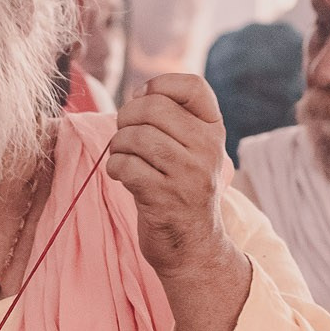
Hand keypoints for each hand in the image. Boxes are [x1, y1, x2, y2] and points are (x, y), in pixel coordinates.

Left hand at [103, 67, 230, 281]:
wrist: (192, 245)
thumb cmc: (181, 189)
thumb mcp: (191, 150)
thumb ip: (174, 119)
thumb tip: (138, 94)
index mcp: (214, 130)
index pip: (192, 86)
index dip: (159, 85)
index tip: (143, 100)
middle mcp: (207, 149)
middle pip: (153, 108)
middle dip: (127, 118)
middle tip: (124, 135)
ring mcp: (187, 175)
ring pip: (136, 137)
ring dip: (117, 146)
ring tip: (122, 157)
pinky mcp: (164, 198)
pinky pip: (124, 166)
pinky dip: (114, 168)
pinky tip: (122, 176)